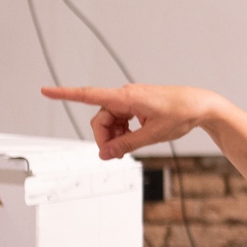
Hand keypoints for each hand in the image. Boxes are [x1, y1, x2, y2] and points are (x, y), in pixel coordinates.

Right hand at [41, 84, 221, 158]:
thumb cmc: (181, 113)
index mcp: (127, 97)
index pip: (89, 95)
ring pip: (109, 121)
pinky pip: (120, 120)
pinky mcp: (137, 106)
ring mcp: (131, 101)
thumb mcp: (152, 135)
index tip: (46, 90)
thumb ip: (126, 144)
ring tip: (128, 147)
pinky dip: (122, 132)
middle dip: (104, 138)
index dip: (65, 94)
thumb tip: (106, 154)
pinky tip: (134, 138)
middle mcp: (125, 96)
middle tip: (115, 155)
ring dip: (114, 137)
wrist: (200, 106)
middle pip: (100, 119)